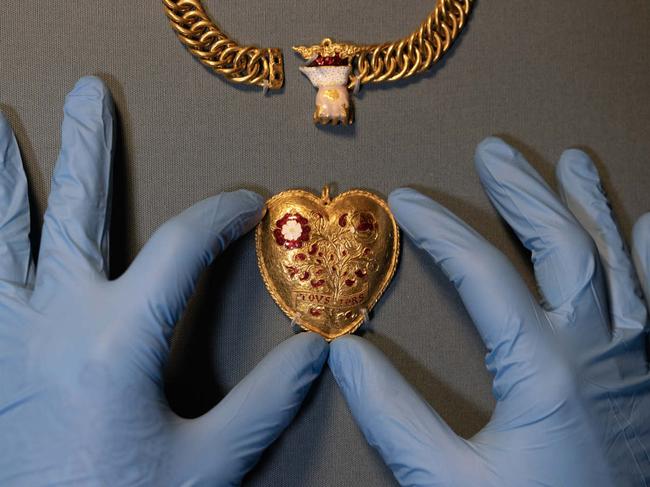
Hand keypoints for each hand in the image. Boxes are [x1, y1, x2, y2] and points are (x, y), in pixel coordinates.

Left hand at [0, 76, 327, 485]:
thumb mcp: (206, 465)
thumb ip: (264, 403)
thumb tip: (317, 350)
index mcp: (115, 341)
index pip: (181, 248)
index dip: (219, 215)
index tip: (244, 202)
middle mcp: (53, 324)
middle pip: (75, 215)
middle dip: (89, 149)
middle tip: (88, 95)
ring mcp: (8, 338)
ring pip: (1, 238)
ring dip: (4, 180)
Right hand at [329, 137, 649, 485]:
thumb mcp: (449, 484)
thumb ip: (395, 418)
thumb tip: (347, 357)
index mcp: (542, 371)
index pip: (485, 274)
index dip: (442, 231)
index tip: (409, 200)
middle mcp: (597, 351)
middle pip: (563, 246)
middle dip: (525, 193)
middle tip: (495, 153)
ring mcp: (636, 360)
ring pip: (618, 261)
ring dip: (592, 205)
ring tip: (574, 162)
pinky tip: (649, 224)